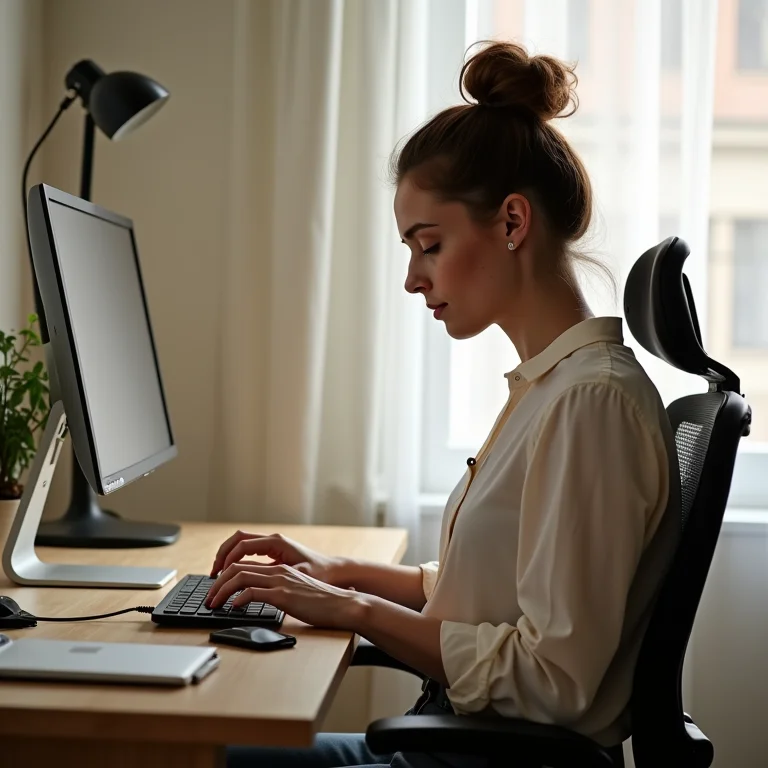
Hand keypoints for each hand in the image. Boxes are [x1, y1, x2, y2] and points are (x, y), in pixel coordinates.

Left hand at [204, 562, 363, 630]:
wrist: (342, 605)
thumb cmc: (323, 603)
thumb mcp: (297, 593)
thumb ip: (279, 593)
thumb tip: (260, 602)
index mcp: (280, 569)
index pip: (244, 564)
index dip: (225, 574)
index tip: (216, 589)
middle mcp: (278, 571)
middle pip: (236, 567)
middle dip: (216, 582)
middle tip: (208, 598)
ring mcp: (280, 582)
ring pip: (240, 577)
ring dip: (221, 591)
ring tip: (213, 604)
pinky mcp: (283, 595)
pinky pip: (252, 593)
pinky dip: (238, 600)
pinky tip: (233, 608)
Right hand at [209, 530, 342, 584]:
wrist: (335, 571)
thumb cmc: (320, 573)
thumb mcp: (298, 575)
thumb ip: (276, 577)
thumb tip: (253, 585)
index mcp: (276, 542)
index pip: (242, 545)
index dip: (227, 560)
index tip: (218, 575)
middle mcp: (272, 540)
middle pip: (237, 540)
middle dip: (222, 555)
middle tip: (212, 575)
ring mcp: (272, 544)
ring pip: (241, 544)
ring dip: (227, 557)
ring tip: (218, 575)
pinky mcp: (273, 552)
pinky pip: (248, 552)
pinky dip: (237, 560)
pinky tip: (232, 575)